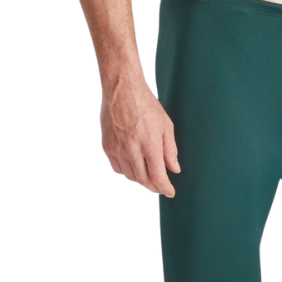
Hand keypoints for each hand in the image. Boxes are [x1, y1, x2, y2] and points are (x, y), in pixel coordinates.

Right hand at [100, 76, 180, 196]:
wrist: (123, 90)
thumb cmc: (146, 104)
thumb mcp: (165, 125)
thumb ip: (170, 149)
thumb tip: (174, 169)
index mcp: (150, 144)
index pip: (158, 176)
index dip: (165, 188)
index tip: (170, 192)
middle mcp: (132, 149)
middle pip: (143, 180)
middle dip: (154, 186)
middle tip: (161, 186)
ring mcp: (117, 149)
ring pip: (130, 176)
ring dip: (140, 179)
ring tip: (149, 175)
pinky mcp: (107, 146)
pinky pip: (117, 168)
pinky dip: (127, 171)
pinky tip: (134, 166)